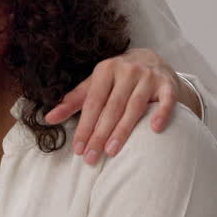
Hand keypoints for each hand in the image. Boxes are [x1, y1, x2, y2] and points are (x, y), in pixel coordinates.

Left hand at [44, 47, 190, 163]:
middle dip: (100, 134)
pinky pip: (166, 100)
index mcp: (105, 70)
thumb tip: (48, 119)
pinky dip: (160, 113)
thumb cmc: (117, 77)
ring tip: (111, 151)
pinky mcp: (168, 84)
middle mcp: (126, 71)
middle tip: (91, 157)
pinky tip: (154, 129)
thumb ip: (73, 101)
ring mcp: (148, 77)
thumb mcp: (95, 84)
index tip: (77, 149)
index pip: (92, 103)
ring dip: (123, 130)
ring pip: (134, 107)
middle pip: (111, 107)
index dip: (84, 126)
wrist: (152, 60)